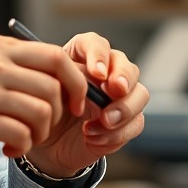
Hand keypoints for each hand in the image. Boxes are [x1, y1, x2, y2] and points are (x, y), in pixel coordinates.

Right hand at [0, 33, 94, 168]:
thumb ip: (18, 66)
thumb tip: (69, 76)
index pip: (56, 56)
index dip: (75, 82)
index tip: (76, 103)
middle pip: (54, 87)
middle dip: (60, 114)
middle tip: (45, 127)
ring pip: (43, 113)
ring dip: (40, 133)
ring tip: (23, 139)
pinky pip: (22, 135)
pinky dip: (22, 148)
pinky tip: (7, 149)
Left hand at [25, 32, 148, 175]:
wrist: (48, 143)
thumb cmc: (47, 109)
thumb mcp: (49, 91)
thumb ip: (65, 79)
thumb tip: (87, 77)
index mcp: (84, 58)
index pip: (96, 44)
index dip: (99, 55)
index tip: (97, 73)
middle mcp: (107, 73)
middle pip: (128, 66)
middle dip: (124, 78)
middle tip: (114, 90)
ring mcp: (120, 98)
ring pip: (140, 94)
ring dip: (124, 109)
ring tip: (104, 121)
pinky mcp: (127, 122)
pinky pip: (136, 124)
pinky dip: (116, 133)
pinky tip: (92, 138)